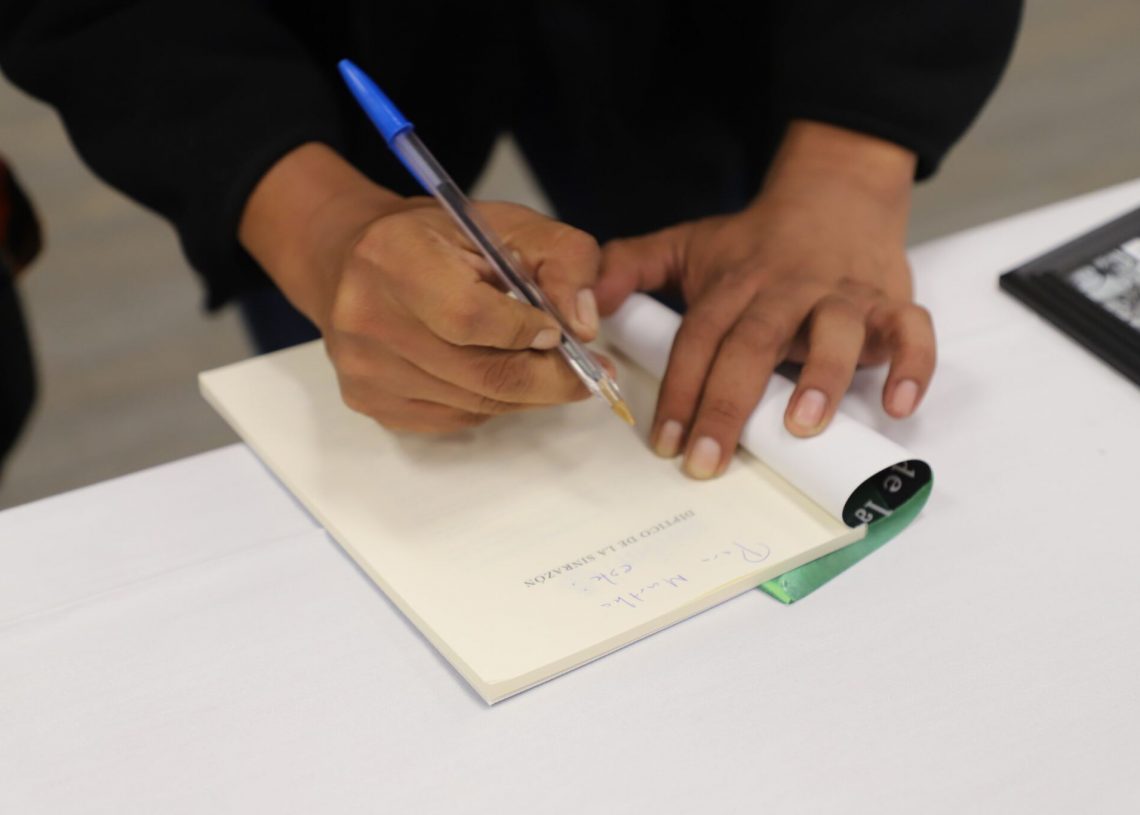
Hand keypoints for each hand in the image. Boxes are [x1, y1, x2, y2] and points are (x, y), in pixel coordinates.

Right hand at [240, 144, 602, 432]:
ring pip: (475, 405)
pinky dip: (488, 403)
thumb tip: (582, 325)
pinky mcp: (367, 400)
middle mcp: (367, 316)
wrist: (354, 259)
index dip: (527, 332)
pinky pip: (454, 419)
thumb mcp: (509, 224)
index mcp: (395, 257)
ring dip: (522, 391)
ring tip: (536, 362)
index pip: (472, 317)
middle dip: (548, 379)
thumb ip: (564, 259)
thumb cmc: (439, 239)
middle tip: (584, 373)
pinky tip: (487, 369)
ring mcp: (363, 366)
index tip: (559, 331)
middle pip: (482, 375)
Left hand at [595, 121, 934, 477]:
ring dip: (822, 376)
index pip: (700, 338)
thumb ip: (630, 268)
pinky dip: (913, 365)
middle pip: (754, 343)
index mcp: (736, 283)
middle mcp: (787, 289)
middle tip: (709, 459)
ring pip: (837, 331)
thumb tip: (584, 304)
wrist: (835, 193)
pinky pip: (913, 330)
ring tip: (804, 426)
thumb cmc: (756, 240)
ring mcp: (843, 295)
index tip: (664, 441)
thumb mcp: (686, 244)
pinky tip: (898, 405)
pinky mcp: (893, 301)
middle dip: (729, 404)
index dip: (680, 389)